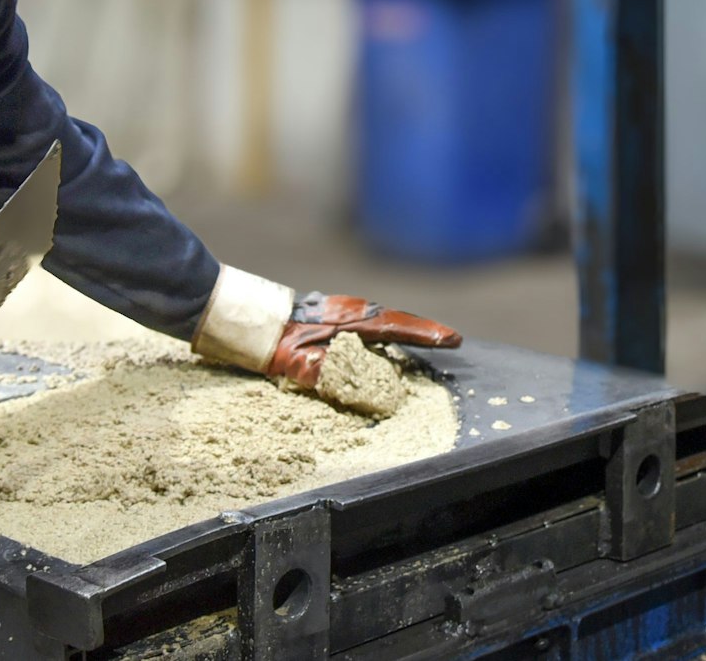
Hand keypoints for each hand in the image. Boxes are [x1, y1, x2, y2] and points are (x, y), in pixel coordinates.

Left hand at [265, 292, 461, 387]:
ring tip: (427, 340)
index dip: (426, 335)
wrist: (252, 320)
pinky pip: (369, 323)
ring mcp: (343, 311)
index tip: (453, 339)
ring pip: (383, 320)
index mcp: (351, 320)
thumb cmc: (276, 341)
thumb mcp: (301, 362)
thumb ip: (331, 374)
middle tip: (450, 339)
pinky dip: (386, 331)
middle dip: (423, 330)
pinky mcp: (334, 315)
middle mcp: (352, 311)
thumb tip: (363, 393)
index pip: (397, 327)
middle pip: (396, 320)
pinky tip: (387, 343)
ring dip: (405, 330)